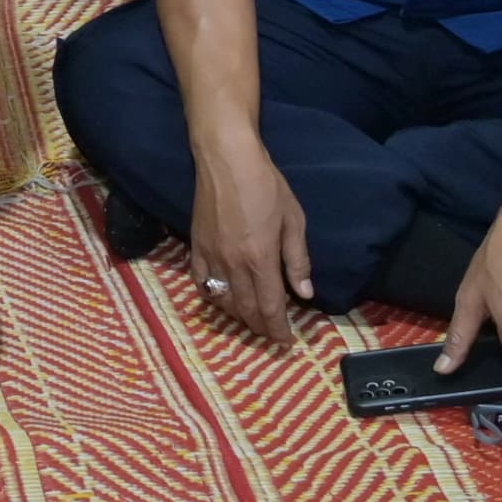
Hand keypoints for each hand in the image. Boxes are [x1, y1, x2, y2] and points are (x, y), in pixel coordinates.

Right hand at [184, 136, 314, 341]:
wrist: (226, 160)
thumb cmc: (266, 185)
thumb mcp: (293, 220)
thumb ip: (298, 260)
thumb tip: (305, 293)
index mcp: (261, 259)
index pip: (270, 307)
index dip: (278, 330)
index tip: (286, 342)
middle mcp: (234, 265)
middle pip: (246, 311)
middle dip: (260, 328)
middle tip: (271, 333)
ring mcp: (211, 257)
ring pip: (223, 302)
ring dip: (238, 316)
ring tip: (251, 319)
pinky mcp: (196, 247)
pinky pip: (201, 283)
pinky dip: (213, 298)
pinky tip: (223, 298)